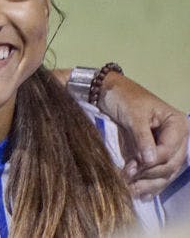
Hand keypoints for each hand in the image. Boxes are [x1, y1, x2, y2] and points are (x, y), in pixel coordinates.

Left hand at [98, 72, 188, 197]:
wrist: (109, 91)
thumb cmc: (123, 97)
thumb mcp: (133, 115)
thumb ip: (142, 138)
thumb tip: (150, 161)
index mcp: (177, 124)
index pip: (169, 151)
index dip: (152, 162)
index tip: (131, 168)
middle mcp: (177, 138)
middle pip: (170, 165)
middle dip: (150, 175)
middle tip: (127, 179)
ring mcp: (167, 147)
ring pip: (165, 172)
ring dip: (149, 184)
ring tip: (132, 190)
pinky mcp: (155, 154)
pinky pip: (158, 173)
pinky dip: (150, 184)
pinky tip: (142, 194)